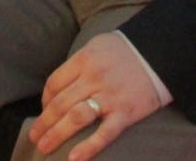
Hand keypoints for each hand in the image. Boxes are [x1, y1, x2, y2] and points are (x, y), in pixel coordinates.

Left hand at [28, 33, 163, 160]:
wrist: (160, 52)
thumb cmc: (125, 50)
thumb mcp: (97, 45)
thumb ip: (78, 63)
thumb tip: (59, 85)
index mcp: (84, 60)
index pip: (54, 83)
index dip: (45, 100)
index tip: (44, 111)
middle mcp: (94, 78)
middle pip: (60, 103)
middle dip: (44, 123)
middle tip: (35, 137)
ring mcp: (110, 96)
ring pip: (76, 118)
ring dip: (56, 134)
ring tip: (44, 147)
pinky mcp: (126, 113)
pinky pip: (104, 133)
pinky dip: (88, 147)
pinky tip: (74, 158)